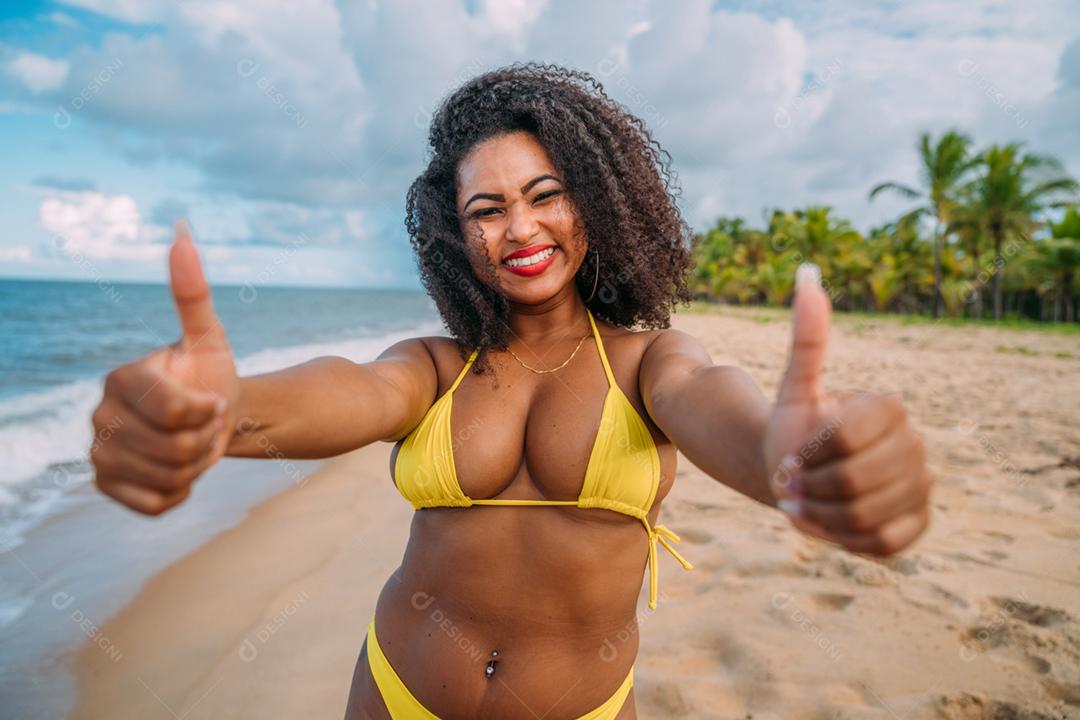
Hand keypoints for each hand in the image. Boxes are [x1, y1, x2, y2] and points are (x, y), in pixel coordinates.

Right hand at [90, 220, 239, 515]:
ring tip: (194, 444)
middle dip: (206, 440)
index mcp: (120, 378)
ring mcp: (98, 454)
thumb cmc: (209, 375)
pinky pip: (157, 504)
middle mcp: (99, 416)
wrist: (210, 419)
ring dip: (198, 466)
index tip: (213, 401)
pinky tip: (181, 469)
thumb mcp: (209, 337)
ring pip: (168, 478)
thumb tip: (182, 231)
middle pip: (173, 449)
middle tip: (205, 426)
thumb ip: (193, 292)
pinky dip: (182, 491)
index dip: (206, 411)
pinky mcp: (108, 487)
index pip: (172, 410)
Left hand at [762, 264, 932, 554]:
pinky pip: (886, 543)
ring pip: (868, 515)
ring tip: (802, 507)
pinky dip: (846, 540)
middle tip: (790, 486)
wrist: (802, 473)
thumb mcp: (793, 386)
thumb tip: (808, 277)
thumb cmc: (794, 429)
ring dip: (821, 517)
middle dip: (811, 488)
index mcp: (887, 408)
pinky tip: (825, 525)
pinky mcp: (918, 523)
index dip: (807, 453)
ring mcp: (922, 486)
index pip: (844, 437)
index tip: (788, 457)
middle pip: (855, 481)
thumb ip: (807, 340)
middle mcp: (915, 445)